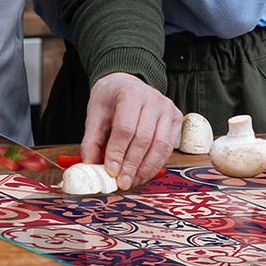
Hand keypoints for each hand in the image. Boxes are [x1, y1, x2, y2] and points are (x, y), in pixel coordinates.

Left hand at [82, 73, 182, 189]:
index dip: (118, 152)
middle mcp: (153, 98)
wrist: (126, 83)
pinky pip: (168, 148)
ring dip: (145, 169)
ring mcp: (167, 108)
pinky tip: (143, 174)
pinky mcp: (176, 118)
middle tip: (122, 182)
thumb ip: (91, 140)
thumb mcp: (95, 113)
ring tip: (132, 182)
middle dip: (132, 165)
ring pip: (160, 146)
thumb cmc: (111, 99)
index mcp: (130, 93)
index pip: (125, 128)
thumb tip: (89, 165)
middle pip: (144, 138)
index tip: (111, 171)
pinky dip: (156, 165)